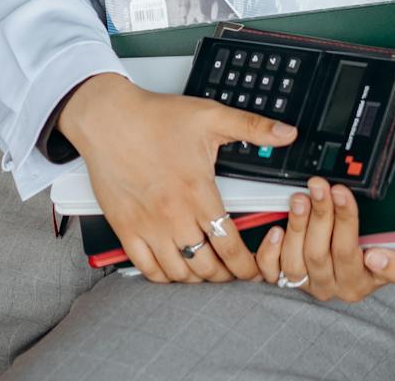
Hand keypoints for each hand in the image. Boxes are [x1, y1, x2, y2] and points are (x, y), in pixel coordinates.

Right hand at [62, 74, 298, 284]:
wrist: (107, 117)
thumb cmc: (153, 117)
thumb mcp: (209, 116)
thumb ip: (252, 127)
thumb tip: (286, 133)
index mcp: (198, 192)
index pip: (230, 246)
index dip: (247, 265)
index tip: (254, 269)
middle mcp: (174, 215)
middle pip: (207, 266)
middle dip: (226, 275)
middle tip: (233, 273)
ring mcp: (148, 225)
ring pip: (179, 272)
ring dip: (197, 278)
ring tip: (207, 271)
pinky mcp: (125, 228)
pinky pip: (147, 268)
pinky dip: (163, 276)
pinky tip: (173, 269)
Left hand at [253, 176, 394, 303]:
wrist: (376, 265)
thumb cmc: (391, 254)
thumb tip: (376, 257)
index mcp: (361, 282)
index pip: (349, 252)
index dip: (345, 221)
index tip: (343, 193)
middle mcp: (332, 286)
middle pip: (320, 252)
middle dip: (320, 214)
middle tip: (320, 185)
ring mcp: (307, 284)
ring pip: (295, 261)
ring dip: (296, 225)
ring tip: (300, 198)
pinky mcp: (286, 279)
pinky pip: (271, 271)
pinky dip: (270, 251)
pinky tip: (276, 228)